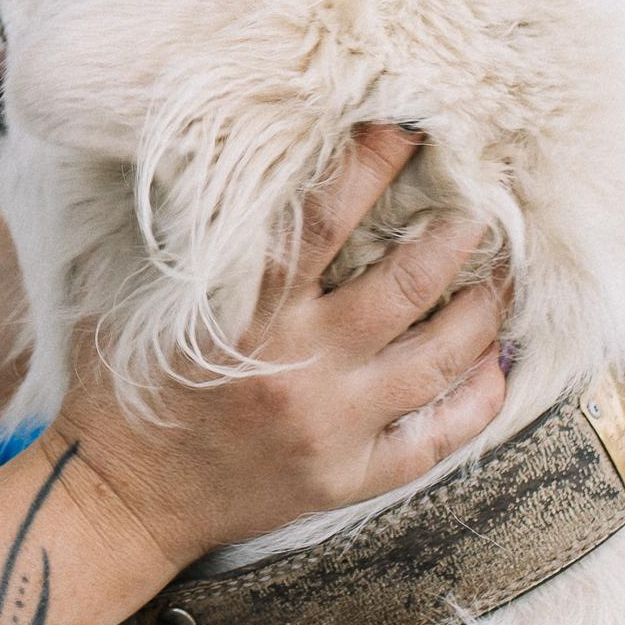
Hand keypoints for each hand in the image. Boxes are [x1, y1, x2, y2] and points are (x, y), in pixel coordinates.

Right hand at [55, 125, 507, 576]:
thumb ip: (190, 239)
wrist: (120, 500)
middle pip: (403, 287)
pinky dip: (476, 400)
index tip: (409, 124)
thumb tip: (230, 163)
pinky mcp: (345, 478)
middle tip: (484, 200)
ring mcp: (330, 429)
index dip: (371, 165)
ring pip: (437, 360)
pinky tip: (497, 364)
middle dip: (454, 235)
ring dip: (481, 310)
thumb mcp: (138, 299)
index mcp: (246, 314)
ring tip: (504, 272)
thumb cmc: (124, 387)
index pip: (323, 221)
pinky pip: (435, 440)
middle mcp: (298, 368)